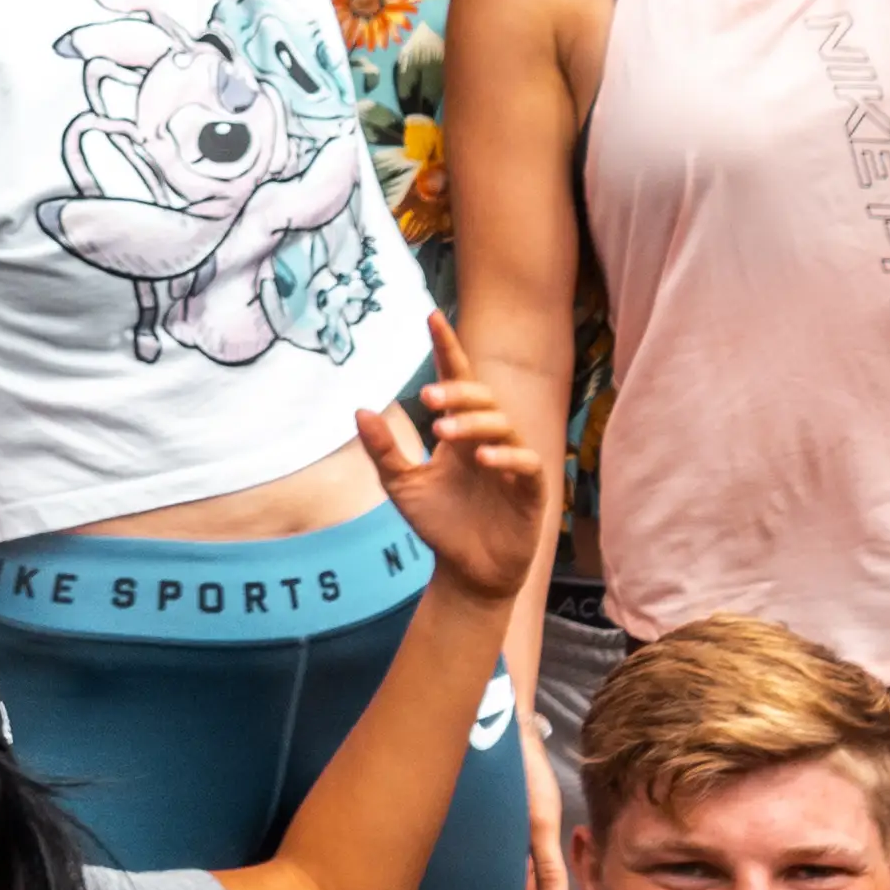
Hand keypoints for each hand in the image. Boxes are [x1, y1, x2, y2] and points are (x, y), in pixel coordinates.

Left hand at [357, 317, 551, 603]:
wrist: (466, 573)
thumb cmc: (439, 525)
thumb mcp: (402, 486)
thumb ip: (383, 450)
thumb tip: (359, 411)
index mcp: (460, 432)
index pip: (457, 380)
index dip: (446, 348)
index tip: (432, 316)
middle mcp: (488, 439)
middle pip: (482, 397)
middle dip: (458, 391)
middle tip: (428, 397)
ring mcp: (512, 462)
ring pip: (503, 423)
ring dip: (474, 422)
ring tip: (444, 430)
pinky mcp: (530, 490)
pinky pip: (526, 463)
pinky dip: (506, 455)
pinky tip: (481, 457)